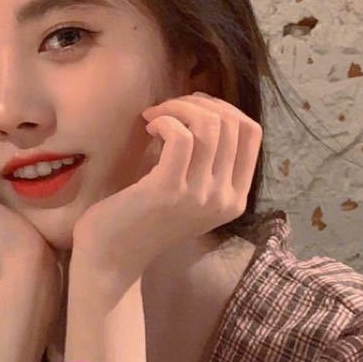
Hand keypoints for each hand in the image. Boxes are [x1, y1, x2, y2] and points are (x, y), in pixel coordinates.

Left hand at [71, 91, 262, 298]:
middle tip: (166, 110)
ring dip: (178, 108)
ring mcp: (200, 196)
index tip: (190, 108)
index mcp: (234, 199)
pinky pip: (181, 136)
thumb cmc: (141, 220)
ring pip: (210, 125)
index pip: (251, 133)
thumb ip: (206, 164)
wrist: (111, 258)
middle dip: (197, 103)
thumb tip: (204, 109)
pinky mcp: (169, 190)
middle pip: (232, 123)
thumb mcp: (189, 194)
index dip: (222, 107)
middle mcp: (224, 199)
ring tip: (154, 117)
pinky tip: (148, 127)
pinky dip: (165, 121)